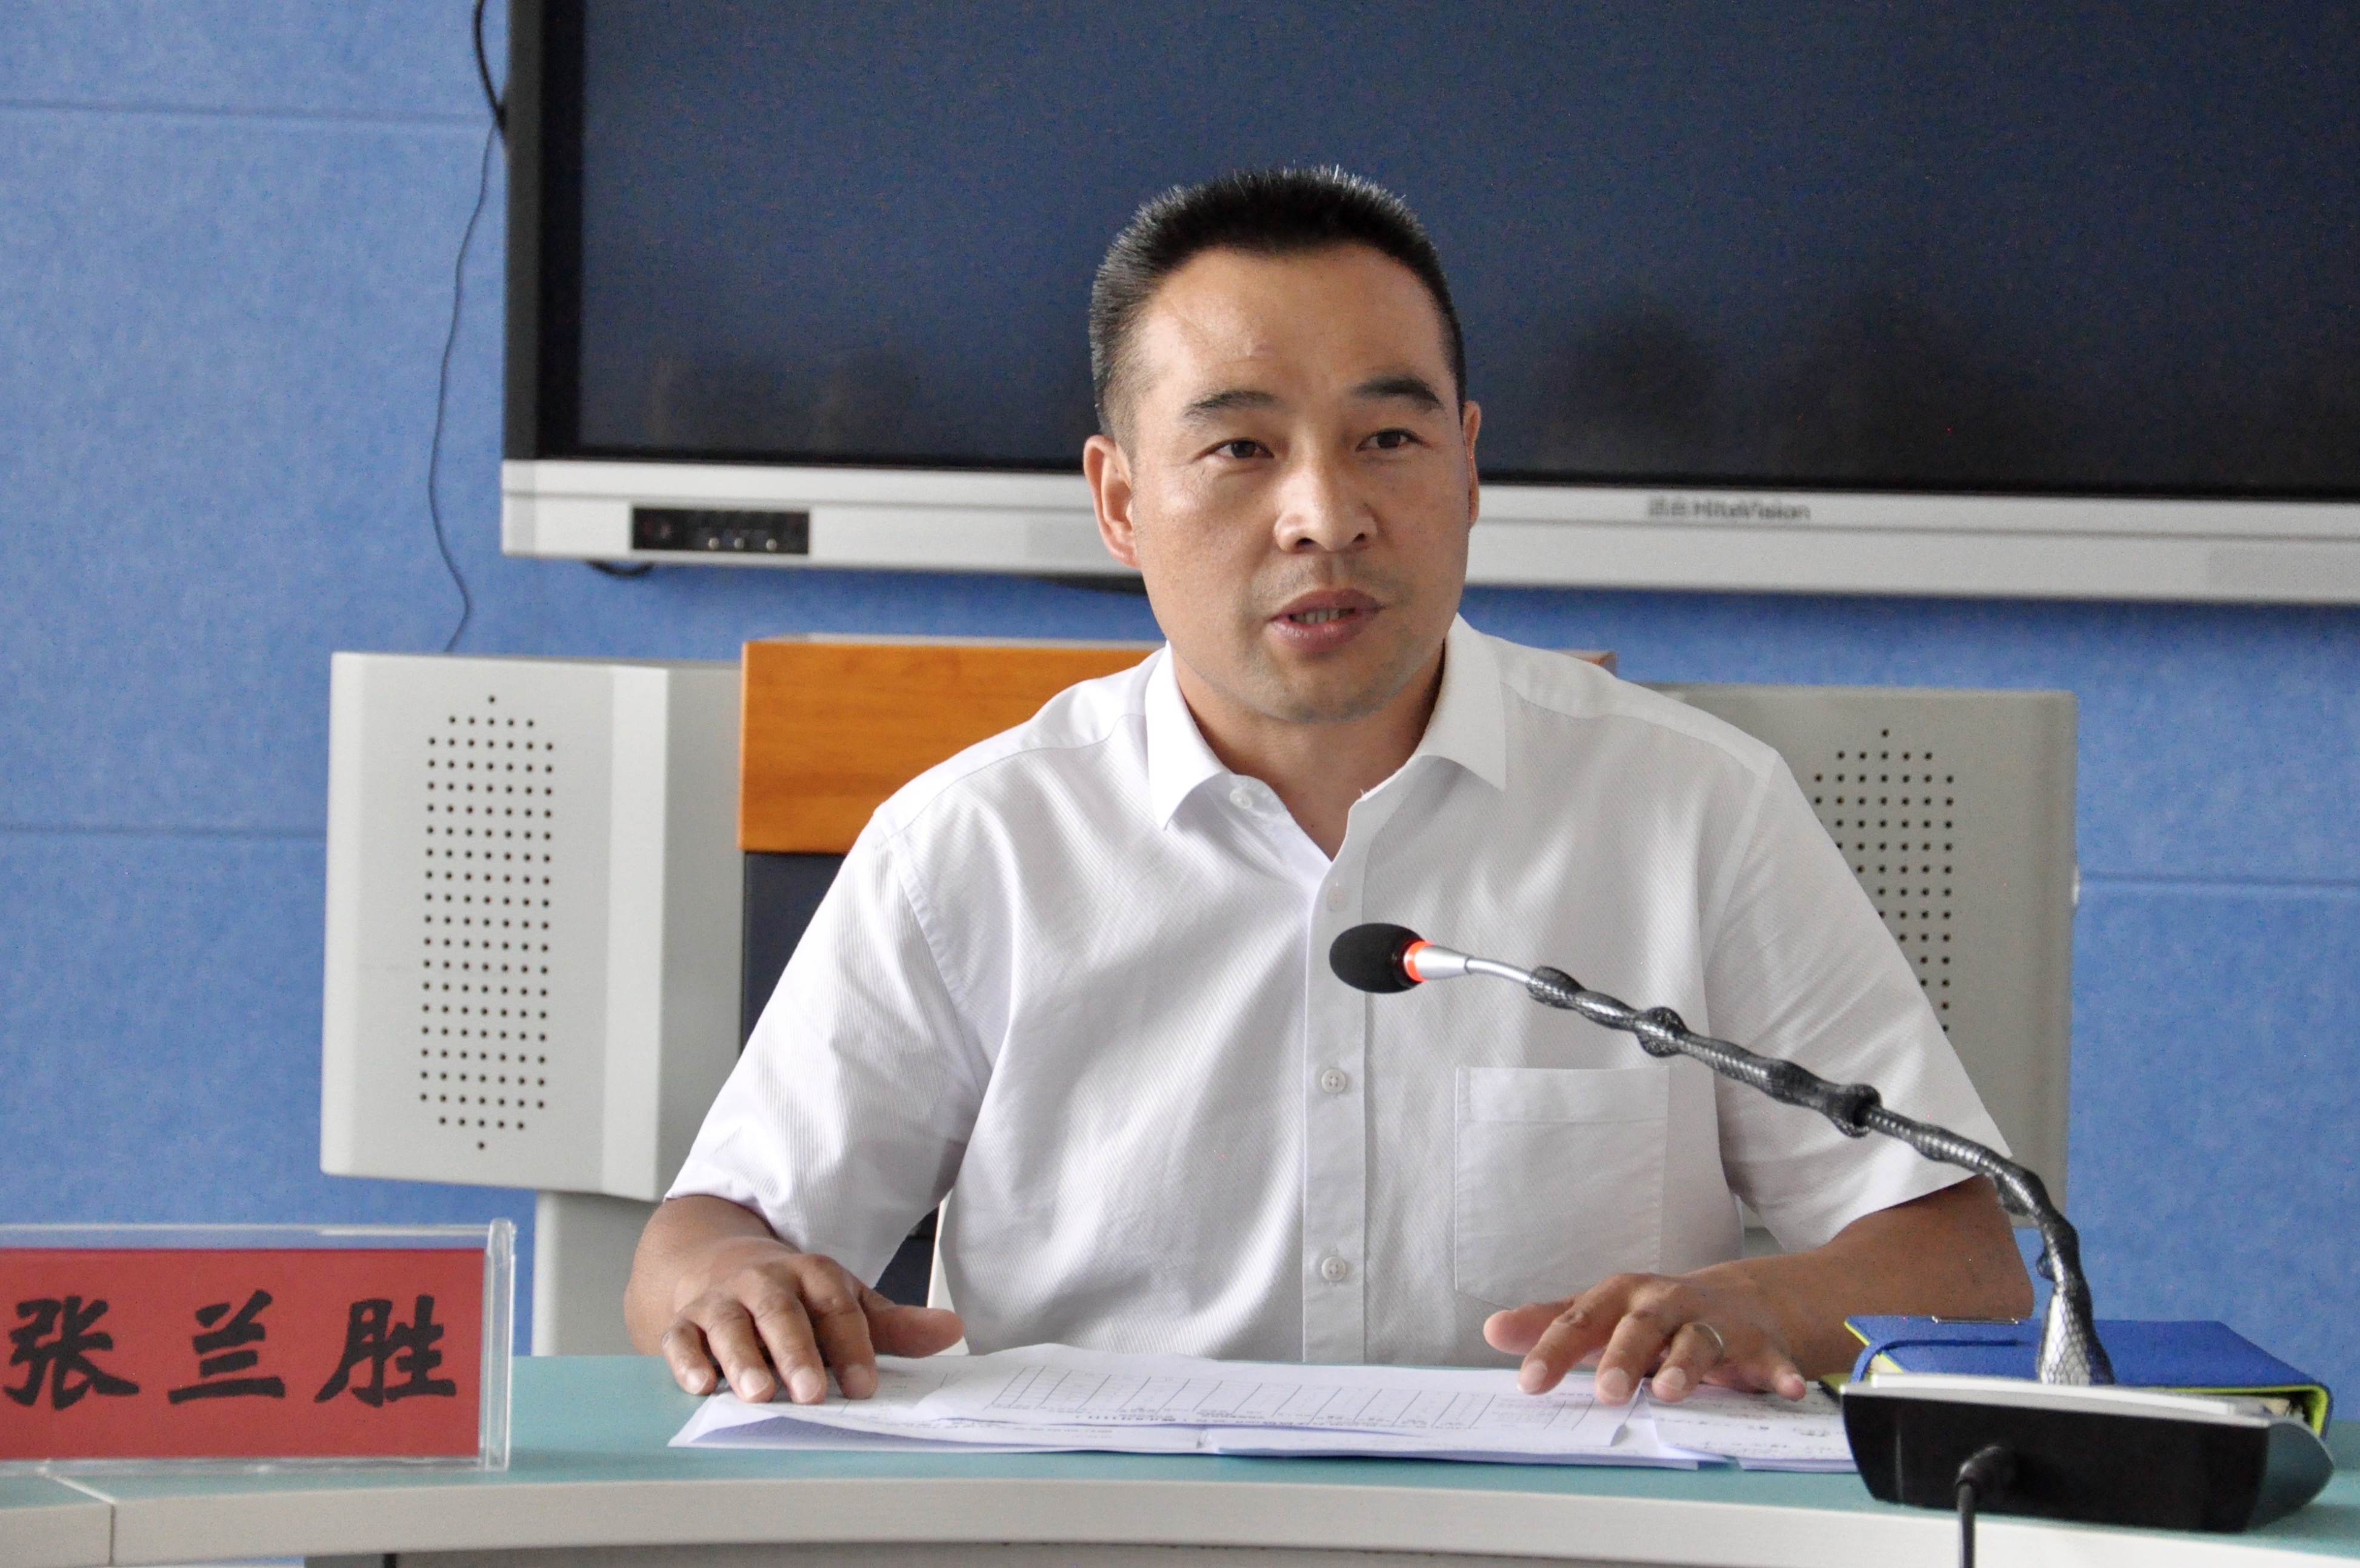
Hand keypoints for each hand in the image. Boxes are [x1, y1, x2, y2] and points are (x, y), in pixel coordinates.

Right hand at [657, 1234, 964, 1404]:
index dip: (852, 1346)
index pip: (836, 1307)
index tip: (865, 1385)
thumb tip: (951, 1329)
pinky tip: (699, 1385)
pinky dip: (687, 1360)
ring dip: (743, 1359)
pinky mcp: (685, 1321)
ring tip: (758, 1394)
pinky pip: (682, 1338)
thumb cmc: (793, 1297)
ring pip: (730, 1324)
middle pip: (781, 1312)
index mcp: (812, 1275)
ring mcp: (722, 1301)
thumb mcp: (845, 1303)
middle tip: (811, 1392)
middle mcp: (765, 1282)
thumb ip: (893, 1326)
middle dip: (797, 1353)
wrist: (720, 1265)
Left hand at [1482, 1269, 1807, 1405]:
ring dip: (1685, 1365)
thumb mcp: (1601, 1314)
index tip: (1529, 1381)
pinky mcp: (1757, 1344)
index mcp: (1621, 1299)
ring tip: (1671, 1392)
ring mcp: (1711, 1322)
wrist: (1737, 1299)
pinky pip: (1770, 1358)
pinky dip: (1779, 1373)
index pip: (1579, 1322)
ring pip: (1697, 1341)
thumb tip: (1494, 1330)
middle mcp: (1664, 1305)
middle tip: (1605, 1391)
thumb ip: (1550, 1323)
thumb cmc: (1655, 1315)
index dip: (1552, 1350)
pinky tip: (1786, 1389)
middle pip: (1639, 1328)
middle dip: (1622, 1357)